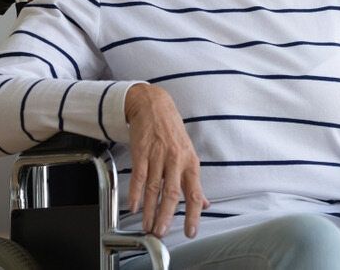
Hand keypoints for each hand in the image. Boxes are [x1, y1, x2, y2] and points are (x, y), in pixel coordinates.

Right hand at [124, 84, 208, 238]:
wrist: (154, 106)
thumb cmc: (172, 132)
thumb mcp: (189, 155)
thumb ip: (194, 182)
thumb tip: (205, 203)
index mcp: (190, 163)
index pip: (194, 193)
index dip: (193, 214)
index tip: (190, 232)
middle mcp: (176, 160)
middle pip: (172, 193)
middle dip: (166, 216)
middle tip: (160, 233)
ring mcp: (159, 156)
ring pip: (155, 188)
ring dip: (150, 210)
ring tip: (147, 226)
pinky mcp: (142, 152)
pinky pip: (139, 176)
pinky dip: (136, 193)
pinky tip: (134, 207)